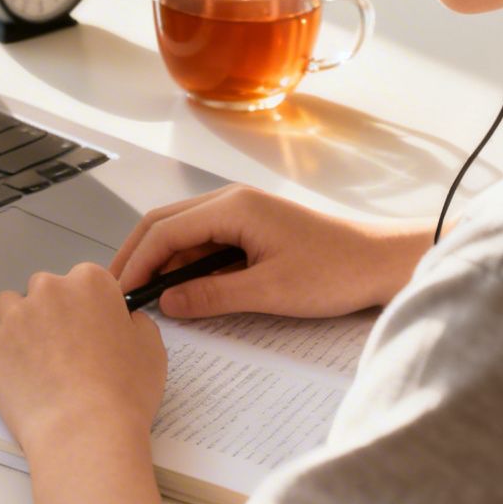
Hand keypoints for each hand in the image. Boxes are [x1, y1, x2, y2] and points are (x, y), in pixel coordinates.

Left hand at [0, 262, 165, 452]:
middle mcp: (50, 289)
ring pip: (9, 305)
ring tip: (33, 360)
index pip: (84, 281)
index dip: (87, 308)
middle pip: (44, 290)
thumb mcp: (152, 350)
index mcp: (91, 283)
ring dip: (19, 324)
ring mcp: (16, 315)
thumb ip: (136, 323)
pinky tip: (9, 364)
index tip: (89, 331)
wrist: (85, 432)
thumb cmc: (123, 394)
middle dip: (51, 313)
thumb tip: (125, 320)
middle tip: (63, 350)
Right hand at [111, 184, 429, 319]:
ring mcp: (242, 213)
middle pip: (166, 224)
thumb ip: (213, 295)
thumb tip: (168, 302)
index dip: (137, 262)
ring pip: (184, 232)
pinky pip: (206, 242)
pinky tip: (182, 289)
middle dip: (138, 256)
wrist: (382, 261)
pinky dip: (186, 263)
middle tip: (120, 292)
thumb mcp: (270, 291)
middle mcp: (232, 202)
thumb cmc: (337, 271)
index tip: (121, 293)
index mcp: (233, 208)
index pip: (164, 230)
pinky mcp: (253, 228)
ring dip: (162, 261)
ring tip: (146, 296)